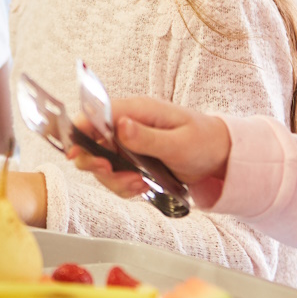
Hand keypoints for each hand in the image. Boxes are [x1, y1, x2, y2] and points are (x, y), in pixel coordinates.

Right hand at [65, 96, 230, 196]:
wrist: (221, 156)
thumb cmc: (204, 141)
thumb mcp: (178, 142)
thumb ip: (147, 137)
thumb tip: (120, 125)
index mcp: (137, 110)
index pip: (97, 114)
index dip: (80, 131)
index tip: (75, 152)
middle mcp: (128, 125)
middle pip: (92, 141)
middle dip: (95, 162)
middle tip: (109, 172)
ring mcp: (129, 143)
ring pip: (102, 163)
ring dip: (114, 179)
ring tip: (138, 184)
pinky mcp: (133, 160)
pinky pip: (116, 175)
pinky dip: (124, 186)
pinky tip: (142, 187)